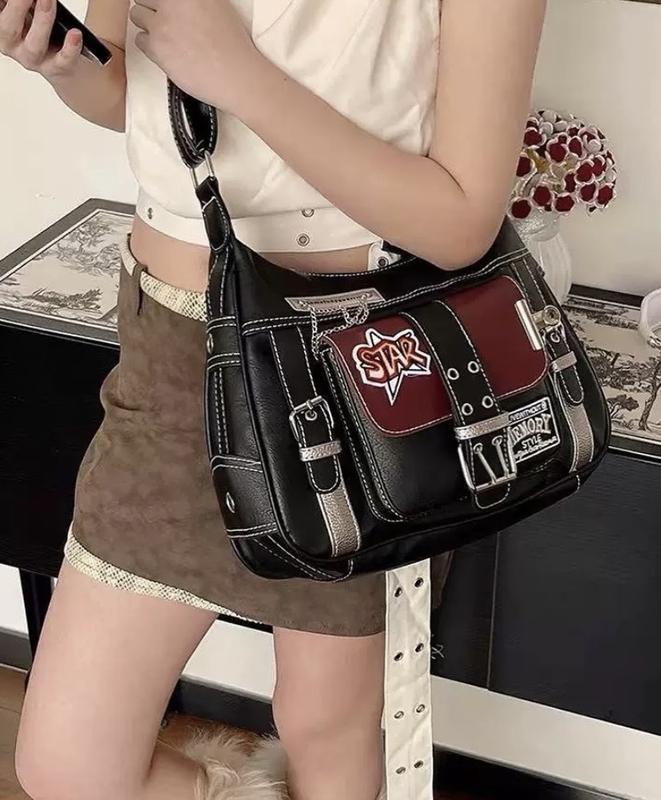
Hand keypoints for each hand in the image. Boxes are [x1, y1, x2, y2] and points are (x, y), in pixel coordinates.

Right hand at [0, 0, 83, 78]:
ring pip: (34, 45)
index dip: (5, 2)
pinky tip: (76, 33)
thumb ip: (25, 2)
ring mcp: (33, 59)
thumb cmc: (43, 26)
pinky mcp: (57, 69)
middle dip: (17, 6)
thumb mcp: (28, 8)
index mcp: (1, 25)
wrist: (67, 62)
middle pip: (7, 28)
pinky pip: (63, 61)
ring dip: (42, 20)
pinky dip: (70, 48)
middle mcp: (12, 44)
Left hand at [130, 0, 262, 111]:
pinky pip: (139, 40)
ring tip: (167, 38)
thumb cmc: (231, 44)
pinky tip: (168, 52)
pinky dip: (150, 46)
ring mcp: (162, 22)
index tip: (165, 10)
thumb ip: (191, 0)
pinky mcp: (157, 46)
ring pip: (136, 15)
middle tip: (167, 23)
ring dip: (148, 25)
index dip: (161, 3)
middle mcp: (172, 1)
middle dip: (152, 9)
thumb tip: (177, 3)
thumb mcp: (216, 4)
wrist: (236, 75)